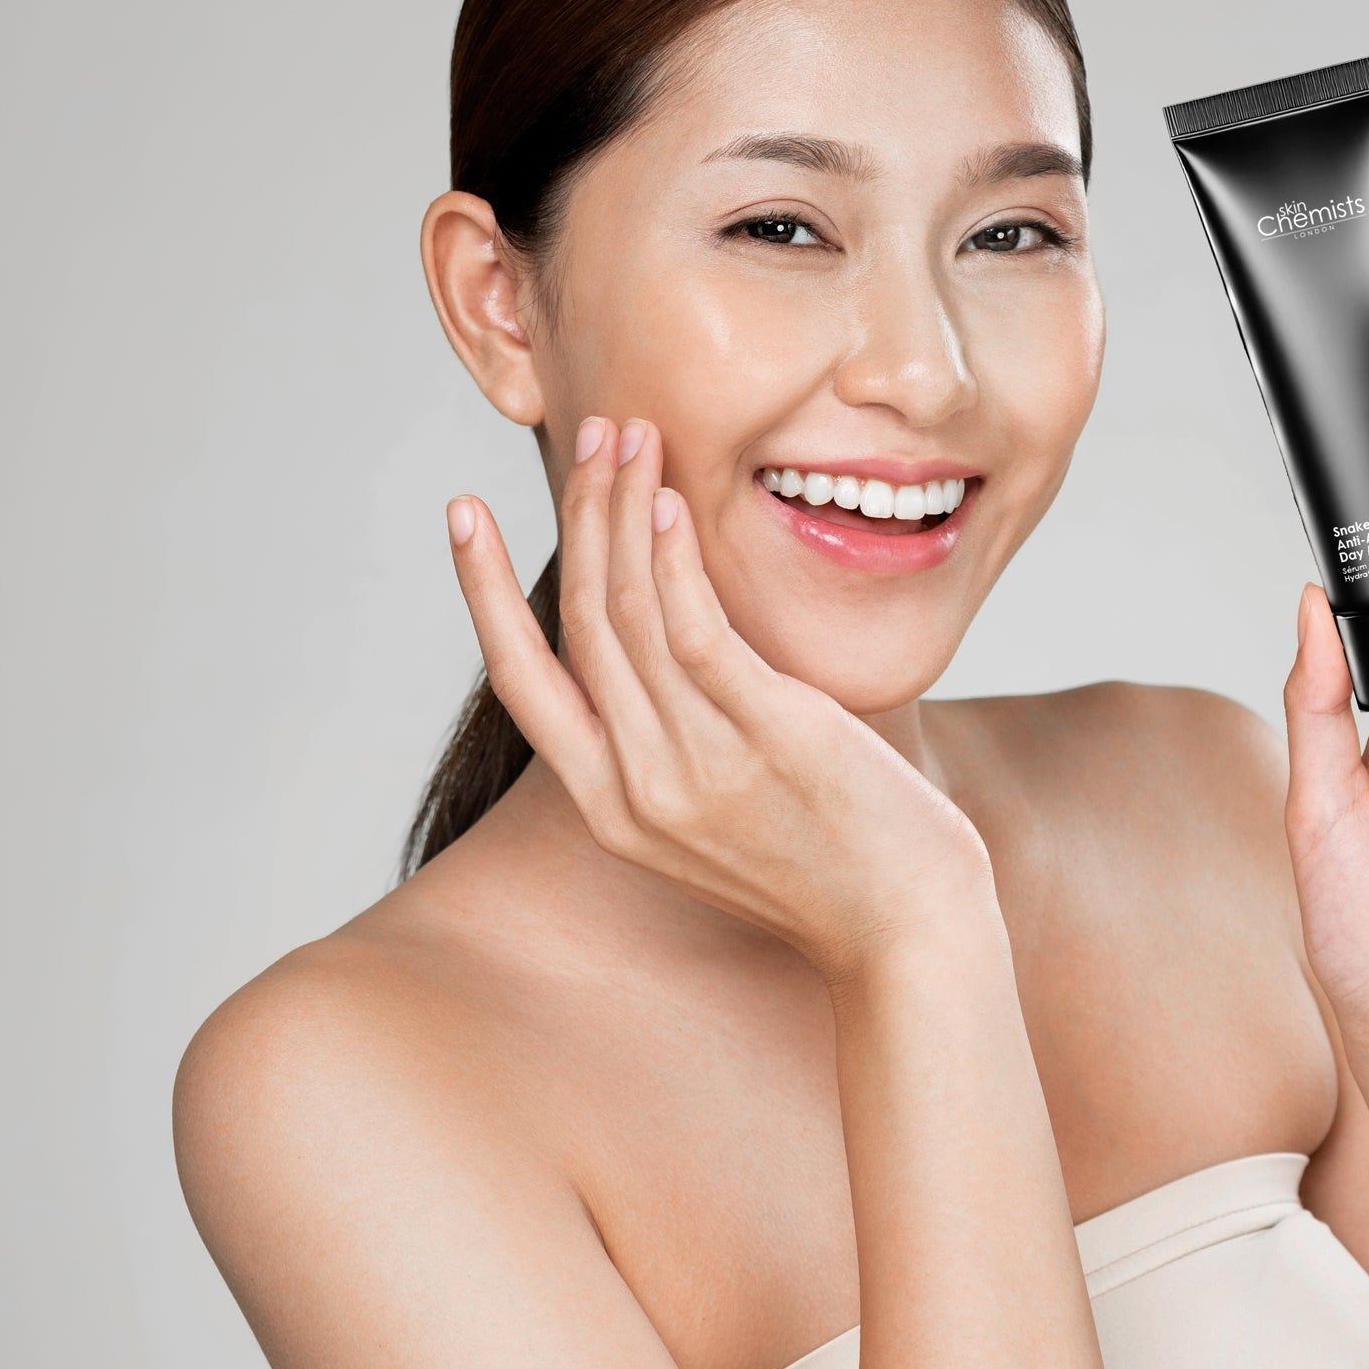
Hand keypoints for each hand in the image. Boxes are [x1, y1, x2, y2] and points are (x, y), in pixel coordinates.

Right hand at [444, 415, 991, 983]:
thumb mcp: (719, 813)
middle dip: (576, 517)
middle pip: (576, 626)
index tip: (463, 516)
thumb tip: (661, 642)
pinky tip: (669, 502)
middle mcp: (637, 787)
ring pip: (626, 615)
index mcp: (612, 808)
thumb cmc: (826, 861)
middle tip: (590, 437)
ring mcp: (696, 765)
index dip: (482, 593)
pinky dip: (671, 560)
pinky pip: (695, 631)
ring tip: (631, 440)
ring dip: (623, 513)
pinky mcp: (765, 736)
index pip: (523, 682)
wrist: (906, 931)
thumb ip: (674, 740)